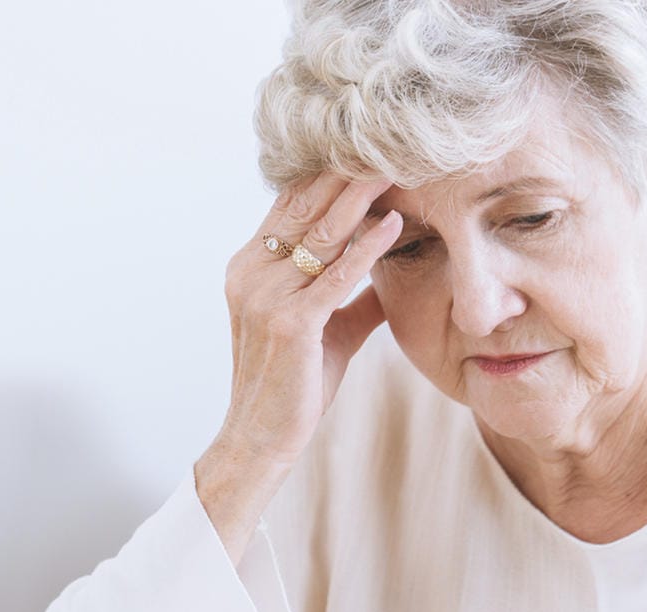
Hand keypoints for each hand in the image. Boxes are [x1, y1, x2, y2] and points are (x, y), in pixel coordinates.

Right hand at [209, 173, 402, 467]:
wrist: (263, 438)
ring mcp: (265, 296)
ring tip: (396, 164)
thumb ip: (351, 295)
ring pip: (321, 234)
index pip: (292, 205)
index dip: (329, 175)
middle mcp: (250, 272)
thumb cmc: (294, 387)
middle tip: (388, 138)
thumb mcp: (326, 329)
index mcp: (250, 267)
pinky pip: (334, 275)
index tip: (369, 147)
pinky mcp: (289, 323)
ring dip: (361, 196)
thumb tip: (388, 270)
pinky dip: (367, 247)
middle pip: (305, 208)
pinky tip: (393, 223)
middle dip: (347, 172)